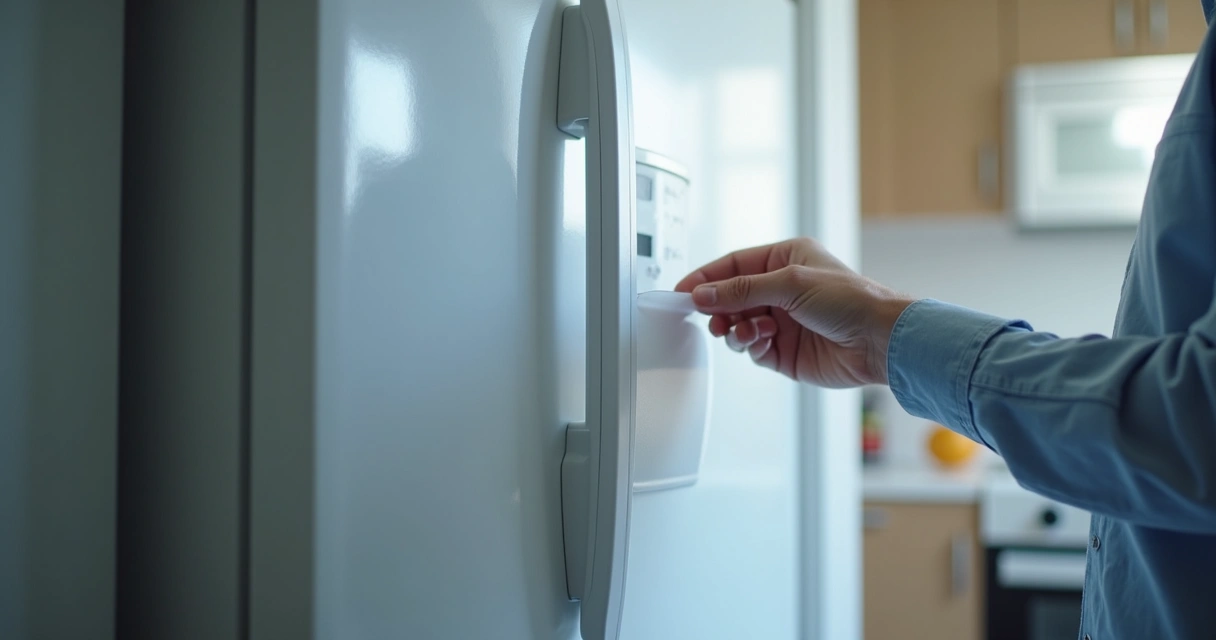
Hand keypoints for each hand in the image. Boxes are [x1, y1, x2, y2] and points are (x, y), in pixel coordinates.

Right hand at [674, 238, 914, 387]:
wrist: (879, 341)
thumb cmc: (851, 300)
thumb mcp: (790, 284)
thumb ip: (741, 290)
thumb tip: (703, 293)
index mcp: (785, 260)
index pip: (734, 265)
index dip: (706, 277)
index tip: (683, 291)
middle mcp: (782, 289)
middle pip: (730, 297)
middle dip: (718, 308)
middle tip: (710, 317)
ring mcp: (782, 321)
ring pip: (737, 325)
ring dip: (735, 328)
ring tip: (744, 331)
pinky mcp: (784, 351)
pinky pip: (751, 348)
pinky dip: (750, 345)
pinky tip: (763, 341)